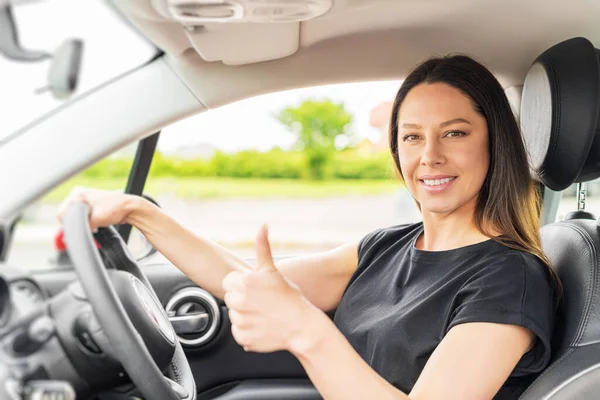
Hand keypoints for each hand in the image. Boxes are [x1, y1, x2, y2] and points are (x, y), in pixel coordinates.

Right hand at [57, 187, 138, 229]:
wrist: (130, 208)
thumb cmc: (115, 209)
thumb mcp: (95, 220)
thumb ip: (81, 227)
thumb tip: (67, 237)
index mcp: (77, 194)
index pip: (62, 213)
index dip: (69, 224)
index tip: (79, 230)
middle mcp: (79, 194)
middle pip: (67, 215)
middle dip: (76, 224)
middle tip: (90, 227)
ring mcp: (84, 199)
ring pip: (75, 217)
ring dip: (82, 223)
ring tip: (95, 225)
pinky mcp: (89, 205)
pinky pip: (82, 217)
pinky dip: (87, 222)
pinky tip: (95, 224)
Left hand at [222, 225, 317, 352]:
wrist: (302, 326)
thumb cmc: (290, 298)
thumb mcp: (274, 271)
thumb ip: (263, 248)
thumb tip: (262, 227)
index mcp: (243, 283)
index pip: (229, 282)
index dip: (243, 284)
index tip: (257, 290)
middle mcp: (238, 302)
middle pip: (230, 298)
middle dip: (243, 299)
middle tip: (262, 302)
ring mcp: (240, 321)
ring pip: (235, 315)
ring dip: (245, 315)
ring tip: (264, 314)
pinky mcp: (242, 338)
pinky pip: (239, 332)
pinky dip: (248, 331)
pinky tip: (262, 325)